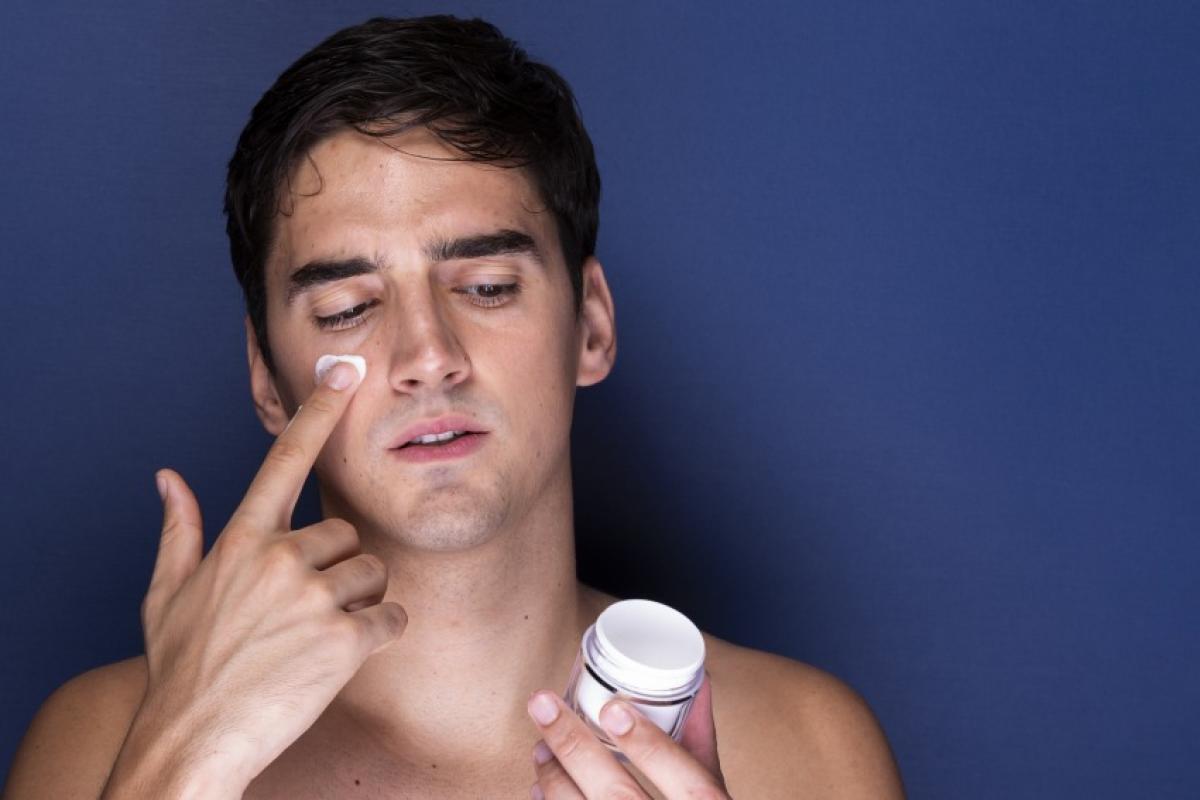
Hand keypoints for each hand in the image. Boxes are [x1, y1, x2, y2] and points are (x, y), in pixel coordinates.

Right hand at [106, 361, 407, 796]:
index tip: (345, 370)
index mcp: (242, 540)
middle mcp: (279, 559)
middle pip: (347, 538)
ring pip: (373, 575)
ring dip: (359, 604)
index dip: (318, 411)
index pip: (286, 460)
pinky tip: (344, 657)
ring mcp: (313, 598)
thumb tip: (169, 477)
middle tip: (304, 613)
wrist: (191, 741)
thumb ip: (179, 530)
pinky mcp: (343, 640)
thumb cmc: (181, 669)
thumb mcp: (166, 595)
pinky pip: (390, 618)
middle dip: (337, 571)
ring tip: (316, 639)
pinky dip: (379, 635)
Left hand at [527, 674, 730, 798]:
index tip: (612, 708)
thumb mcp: (716, 799)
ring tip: (539, 748)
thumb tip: (697, 685)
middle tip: (543, 705)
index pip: (688, 781)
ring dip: (554, 782)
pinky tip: (538, 792)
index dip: (650, 745)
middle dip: (575, 749)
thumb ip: (700, 748)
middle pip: (619, 798)